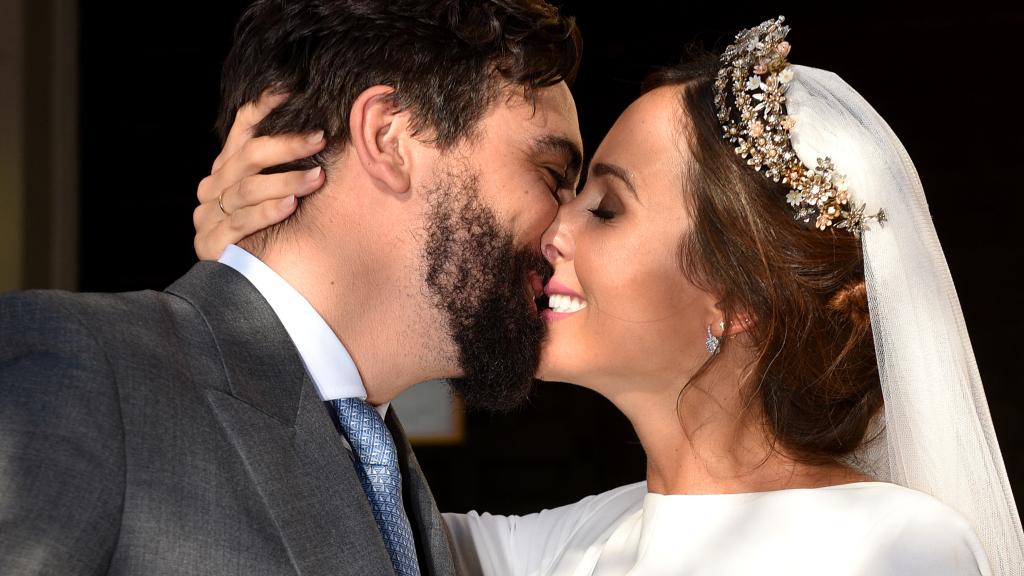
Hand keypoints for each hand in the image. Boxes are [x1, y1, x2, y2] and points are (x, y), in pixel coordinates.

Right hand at [193, 91, 326, 259]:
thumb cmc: (268, 231)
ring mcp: (209, 214)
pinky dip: (267, 212)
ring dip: (285, 181)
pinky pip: (241, 222)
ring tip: (316, 178)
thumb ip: (288, 166)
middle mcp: (215, 185)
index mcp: (228, 167)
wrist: (239, 283)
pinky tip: (290, 206)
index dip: (263, 106)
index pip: (243, 126)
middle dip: (286, 145)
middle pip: (248, 156)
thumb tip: (327, 133)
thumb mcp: (277, 194)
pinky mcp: (211, 242)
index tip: (291, 89)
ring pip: (247, 189)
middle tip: (320, 138)